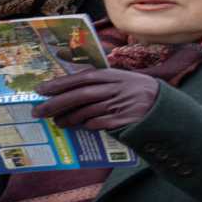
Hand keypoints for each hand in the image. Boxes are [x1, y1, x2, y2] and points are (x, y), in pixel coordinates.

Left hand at [33, 69, 158, 130]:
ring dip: (69, 118)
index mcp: (112, 75)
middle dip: (57, 103)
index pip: (81, 78)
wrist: (162, 107)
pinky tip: (80, 126)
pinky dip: (87, 125)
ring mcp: (119, 105)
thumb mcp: (119, 78)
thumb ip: (97, 79)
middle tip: (39, 111)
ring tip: (57, 122)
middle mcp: (115, 88)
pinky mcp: (123, 121)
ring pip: (87, 112)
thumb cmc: (135, 91)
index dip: (60, 83)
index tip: (41, 89)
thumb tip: (68, 83)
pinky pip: (99, 124)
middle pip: (80, 95)